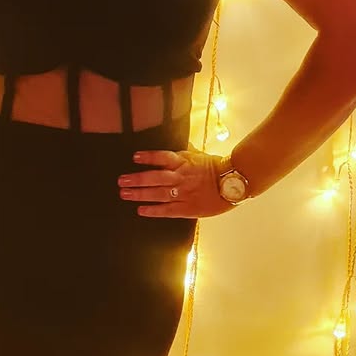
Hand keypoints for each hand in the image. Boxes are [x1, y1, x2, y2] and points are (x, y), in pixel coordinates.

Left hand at [117, 148, 236, 218]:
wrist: (234, 182)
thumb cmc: (216, 167)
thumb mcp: (199, 155)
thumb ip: (184, 152)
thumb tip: (174, 145)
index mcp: (184, 162)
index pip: (163, 157)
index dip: (149, 157)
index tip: (135, 157)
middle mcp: (182, 177)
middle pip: (155, 177)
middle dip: (137, 179)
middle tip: (121, 181)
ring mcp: (184, 193)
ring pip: (158, 193)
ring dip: (140, 194)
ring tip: (124, 193)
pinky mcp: (188, 207)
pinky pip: (168, 209)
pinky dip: (153, 210)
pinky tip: (141, 210)